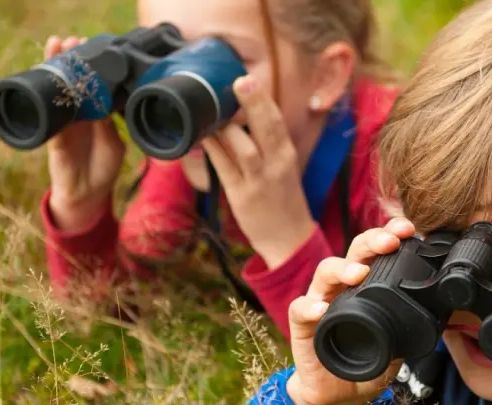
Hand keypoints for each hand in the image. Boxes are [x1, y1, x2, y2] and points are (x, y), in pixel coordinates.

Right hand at [45, 35, 124, 231]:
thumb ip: (108, 126)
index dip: (92, 69)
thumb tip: (103, 105)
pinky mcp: (54, 134)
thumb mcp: (114, 145)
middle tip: (71, 41)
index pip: (93, 87)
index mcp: (97, 116)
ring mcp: (65, 122)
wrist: (87, 195)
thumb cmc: (104, 169)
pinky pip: (50, 112)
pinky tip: (46, 79)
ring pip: (59, 90)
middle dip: (72, 60)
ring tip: (55, 47)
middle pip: (74, 82)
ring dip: (56, 68)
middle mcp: (80, 115)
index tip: (91, 49)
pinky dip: (48, 96)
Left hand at [201, 75, 312, 269]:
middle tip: (239, 82)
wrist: (289, 239)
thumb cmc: (282, 199)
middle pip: (266, 129)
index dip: (262, 100)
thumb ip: (266, 142)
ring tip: (213, 112)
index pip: (277, 122)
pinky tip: (202, 137)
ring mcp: (259, 182)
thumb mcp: (282, 166)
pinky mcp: (241, 197)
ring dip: (228, 130)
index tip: (248, 79)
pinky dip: (213, 151)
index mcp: (287, 154)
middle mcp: (277, 165)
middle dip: (253, 104)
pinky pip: (224, 169)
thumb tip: (239, 115)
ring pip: (244, 149)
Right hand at [285, 218, 416, 404]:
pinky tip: (321, 310)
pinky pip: (300, 309)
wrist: (339, 395)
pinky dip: (310, 307)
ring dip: (342, 268)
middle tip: (390, 242)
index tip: (409, 231)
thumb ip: (407, 327)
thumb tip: (436, 317)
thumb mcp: (396, 346)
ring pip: (325, 271)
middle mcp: (344, 287)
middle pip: (354, 252)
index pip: (378, 251)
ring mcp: (321, 302)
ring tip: (358, 274)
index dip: (391, 235)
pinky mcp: (302, 325)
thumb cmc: (366, 363)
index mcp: (367, 285)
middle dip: (372, 241)